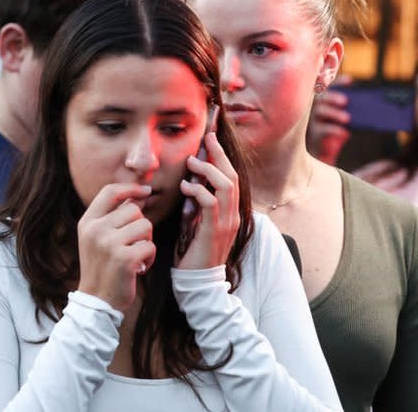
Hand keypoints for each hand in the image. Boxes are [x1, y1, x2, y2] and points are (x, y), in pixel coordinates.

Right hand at [76, 183, 155, 310]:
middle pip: (134, 209)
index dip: (130, 188)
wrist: (96, 300)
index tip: (145, 191)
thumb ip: (112, 217)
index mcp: (87, 222)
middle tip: (132, 244)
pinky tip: (139, 267)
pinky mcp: (124, 259)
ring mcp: (109, 244)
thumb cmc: (101, 267)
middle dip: (140, 225)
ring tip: (135, 255)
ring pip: (145, 225)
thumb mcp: (96, 238)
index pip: (110, 192)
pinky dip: (150, 257)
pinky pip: (150, 246)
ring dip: (146, 241)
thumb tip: (138, 195)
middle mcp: (96, 230)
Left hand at [176, 132, 239, 269]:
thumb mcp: (197, 223)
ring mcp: (226, 223)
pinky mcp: (214, 231)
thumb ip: (198, 205)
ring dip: (208, 170)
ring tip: (191, 163)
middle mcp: (233, 215)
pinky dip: (198, 191)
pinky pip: (210, 203)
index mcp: (230, 212)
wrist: (198, 281)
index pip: (231, 178)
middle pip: (232, 176)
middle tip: (207, 139)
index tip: (211, 139)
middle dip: (220, 155)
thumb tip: (190, 185)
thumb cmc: (194, 251)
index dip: (223, 157)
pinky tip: (186, 187)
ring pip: (226, 186)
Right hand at [307, 74, 351, 165]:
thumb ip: (354, 110)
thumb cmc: (337, 130)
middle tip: (345, 101)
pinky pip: (322, 130)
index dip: (338, 82)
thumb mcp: (346, 118)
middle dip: (332, 97)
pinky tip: (345, 133)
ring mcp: (313, 120)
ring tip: (347, 118)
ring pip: (319, 111)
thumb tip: (373, 106)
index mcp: (325, 101)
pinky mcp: (314, 134)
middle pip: (320, 97)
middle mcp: (316, 107)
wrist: (324, 149)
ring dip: (334, 113)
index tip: (350, 80)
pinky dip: (334, 130)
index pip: (330, 87)